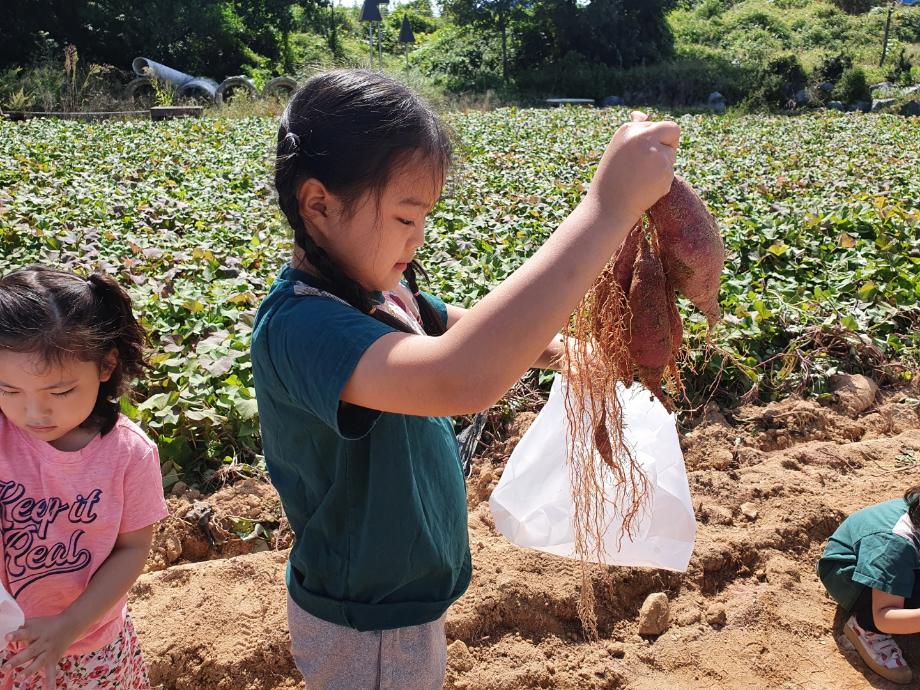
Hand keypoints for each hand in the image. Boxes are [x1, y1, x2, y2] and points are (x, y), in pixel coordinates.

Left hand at [5, 613, 81, 688]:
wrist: (71, 624)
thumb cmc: (48, 623)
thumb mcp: (36, 622)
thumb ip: (22, 628)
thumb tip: (7, 636)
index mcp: (37, 632)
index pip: (26, 633)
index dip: (16, 635)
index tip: (7, 637)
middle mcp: (43, 643)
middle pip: (30, 652)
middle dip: (17, 660)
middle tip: (5, 668)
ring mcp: (49, 652)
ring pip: (39, 663)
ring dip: (29, 671)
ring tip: (20, 678)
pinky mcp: (54, 660)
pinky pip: (52, 672)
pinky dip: (51, 682)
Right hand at [586, 110, 679, 225]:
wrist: (608, 208)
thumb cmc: (611, 180)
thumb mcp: (619, 150)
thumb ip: (635, 132)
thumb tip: (641, 113)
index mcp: (628, 129)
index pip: (658, 125)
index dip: (654, 142)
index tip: (640, 158)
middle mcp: (642, 137)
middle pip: (673, 131)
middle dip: (668, 146)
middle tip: (648, 166)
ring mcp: (655, 153)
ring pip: (671, 155)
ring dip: (661, 167)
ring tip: (640, 180)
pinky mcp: (665, 171)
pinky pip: (671, 173)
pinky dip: (661, 182)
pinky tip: (644, 189)